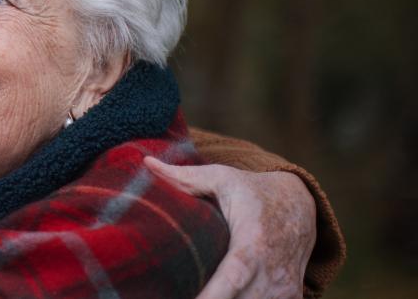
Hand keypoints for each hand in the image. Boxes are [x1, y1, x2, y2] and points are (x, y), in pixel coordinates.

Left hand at [145, 157, 315, 298]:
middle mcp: (272, 271)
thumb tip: (146, 162)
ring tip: (194, 293)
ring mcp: (284, 289)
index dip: (214, 295)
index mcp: (253, 241)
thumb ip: (185, 176)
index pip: (235, 275)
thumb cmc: (252, 191)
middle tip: (176, 295)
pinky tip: (218, 295)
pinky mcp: (290, 298)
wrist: (300, 205)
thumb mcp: (222, 178)